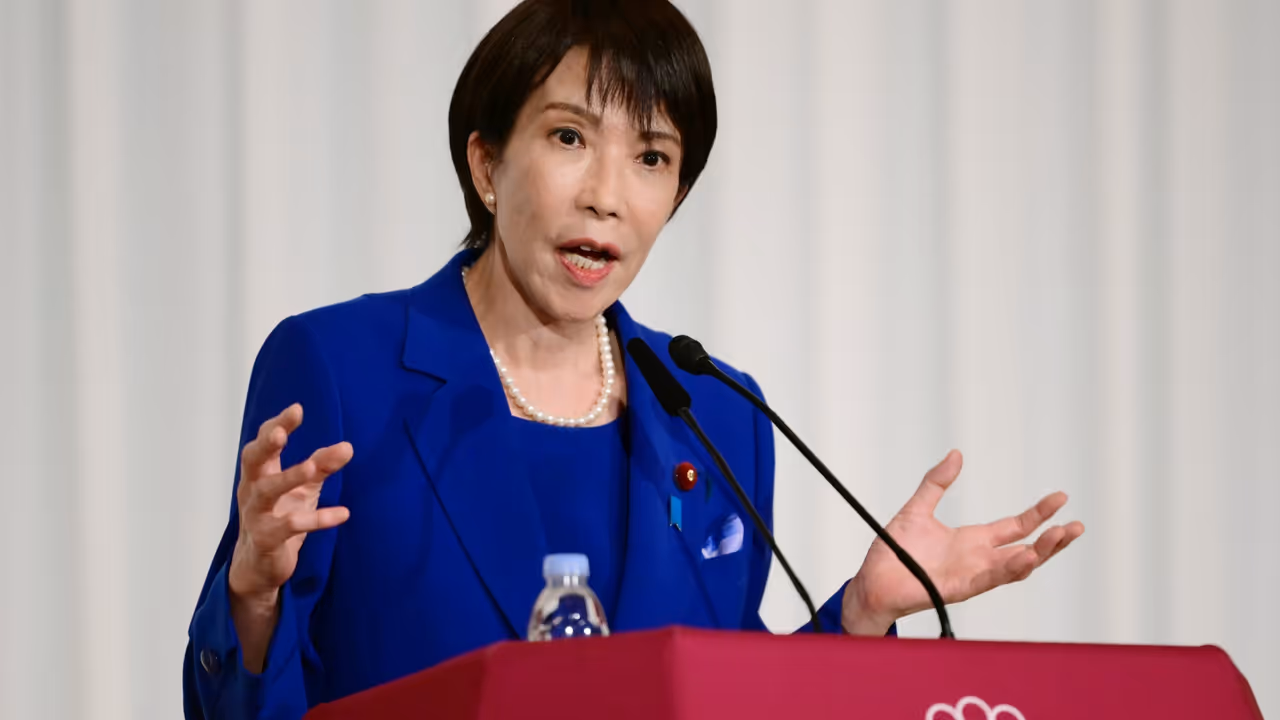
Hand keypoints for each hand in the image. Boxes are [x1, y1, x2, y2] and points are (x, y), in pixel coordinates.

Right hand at [228, 403, 353, 606]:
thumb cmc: (279, 518)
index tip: (297, 409)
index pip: (263, 443)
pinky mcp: (267, 540)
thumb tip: (348, 446)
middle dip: (266, 445)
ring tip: (311, 468)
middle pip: (253, 461)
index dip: (277, 425)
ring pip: (266, 492)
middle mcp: (252, 490)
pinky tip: (343, 513)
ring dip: (288, 478)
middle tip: (281, 432)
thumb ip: (322, 466)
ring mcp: (256, 516)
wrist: (259, 566)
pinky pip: (289, 526)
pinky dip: (317, 519)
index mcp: (259, 474)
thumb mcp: (303, 489)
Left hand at [841, 450, 1083, 634]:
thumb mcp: (918, 508)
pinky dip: (1009, 568)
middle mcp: (979, 559)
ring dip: (1039, 554)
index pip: (1015, 526)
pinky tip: (1026, 557)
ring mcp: (972, 575)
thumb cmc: (893, 551)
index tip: (1061, 498)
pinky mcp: (959, 589)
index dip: (1038, 514)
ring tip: (1060, 537)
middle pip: (1027, 549)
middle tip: (1077, 526)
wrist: (872, 580)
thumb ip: (937, 483)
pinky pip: (990, 579)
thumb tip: (956, 454)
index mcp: (973, 541)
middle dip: (1053, 540)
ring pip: (1016, 567)